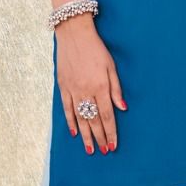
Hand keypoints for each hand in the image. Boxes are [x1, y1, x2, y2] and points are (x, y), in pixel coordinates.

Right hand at [54, 16, 125, 154]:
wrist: (74, 34)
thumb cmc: (96, 49)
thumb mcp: (111, 66)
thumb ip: (116, 88)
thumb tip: (122, 108)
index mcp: (101, 86)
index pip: (107, 116)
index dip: (111, 132)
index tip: (113, 145)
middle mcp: (86, 91)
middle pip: (94, 120)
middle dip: (100, 138)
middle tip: (103, 151)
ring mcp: (73, 90)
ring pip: (80, 118)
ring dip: (86, 135)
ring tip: (89, 149)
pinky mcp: (63, 87)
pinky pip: (67, 109)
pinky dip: (70, 122)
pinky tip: (75, 133)